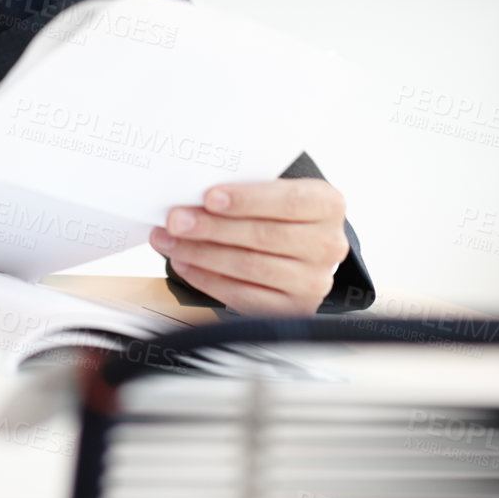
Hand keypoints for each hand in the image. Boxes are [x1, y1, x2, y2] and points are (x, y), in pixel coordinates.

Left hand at [148, 178, 349, 314]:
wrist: (299, 243)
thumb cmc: (277, 208)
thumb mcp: (275, 188)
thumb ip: (246, 188)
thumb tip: (193, 193)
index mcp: (327, 204)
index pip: (287, 202)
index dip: (246, 200)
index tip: (209, 197)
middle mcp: (327, 244)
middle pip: (263, 236)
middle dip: (212, 228)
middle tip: (175, 220)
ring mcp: (313, 281)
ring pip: (249, 266)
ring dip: (202, 253)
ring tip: (170, 241)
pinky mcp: (293, 308)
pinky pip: (244, 295)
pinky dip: (208, 279)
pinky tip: (186, 263)